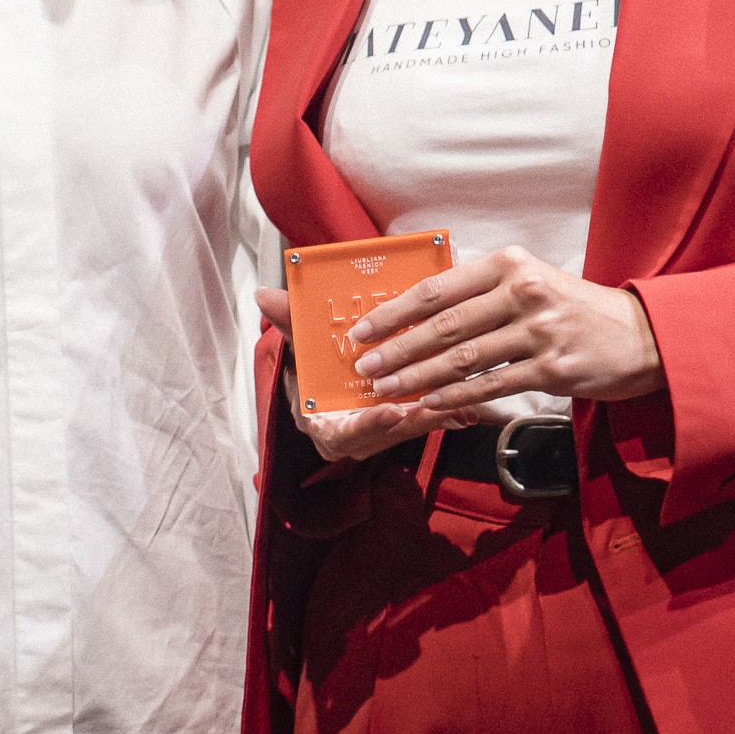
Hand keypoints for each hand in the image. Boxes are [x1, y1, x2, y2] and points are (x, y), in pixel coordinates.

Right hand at [253, 287, 478, 463]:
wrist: (326, 388)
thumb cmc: (316, 370)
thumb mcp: (301, 349)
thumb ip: (290, 324)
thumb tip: (263, 294)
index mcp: (325, 426)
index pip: (344, 433)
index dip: (367, 424)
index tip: (389, 411)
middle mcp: (354, 438)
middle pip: (385, 435)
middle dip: (413, 421)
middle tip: (436, 405)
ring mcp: (379, 437)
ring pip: (411, 430)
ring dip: (436, 416)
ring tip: (459, 403)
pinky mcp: (403, 429)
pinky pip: (425, 425)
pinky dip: (447, 415)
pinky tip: (470, 409)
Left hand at [340, 245, 666, 412]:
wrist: (639, 335)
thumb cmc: (572, 308)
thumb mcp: (530, 281)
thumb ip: (482, 290)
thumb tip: (420, 310)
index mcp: (509, 264)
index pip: (438, 289)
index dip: (394, 312)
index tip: (362, 330)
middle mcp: (523, 292)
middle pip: (444, 325)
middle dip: (397, 350)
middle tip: (365, 368)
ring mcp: (539, 332)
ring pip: (463, 359)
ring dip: (418, 378)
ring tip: (388, 391)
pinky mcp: (552, 370)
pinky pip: (491, 386)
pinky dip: (456, 399)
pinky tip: (430, 407)